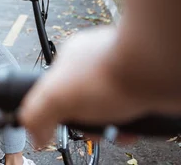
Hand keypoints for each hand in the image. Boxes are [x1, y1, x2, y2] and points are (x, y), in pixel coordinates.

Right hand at [18, 27, 180, 146]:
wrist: (157, 69)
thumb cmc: (111, 73)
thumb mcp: (55, 97)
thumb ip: (36, 114)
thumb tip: (35, 135)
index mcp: (71, 58)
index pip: (56, 89)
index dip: (60, 111)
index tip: (66, 123)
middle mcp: (98, 62)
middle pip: (86, 102)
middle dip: (91, 121)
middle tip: (96, 128)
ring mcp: (124, 72)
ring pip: (113, 109)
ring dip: (115, 126)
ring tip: (121, 129)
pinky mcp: (146, 83)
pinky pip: (136, 110)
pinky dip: (136, 123)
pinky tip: (136, 125)